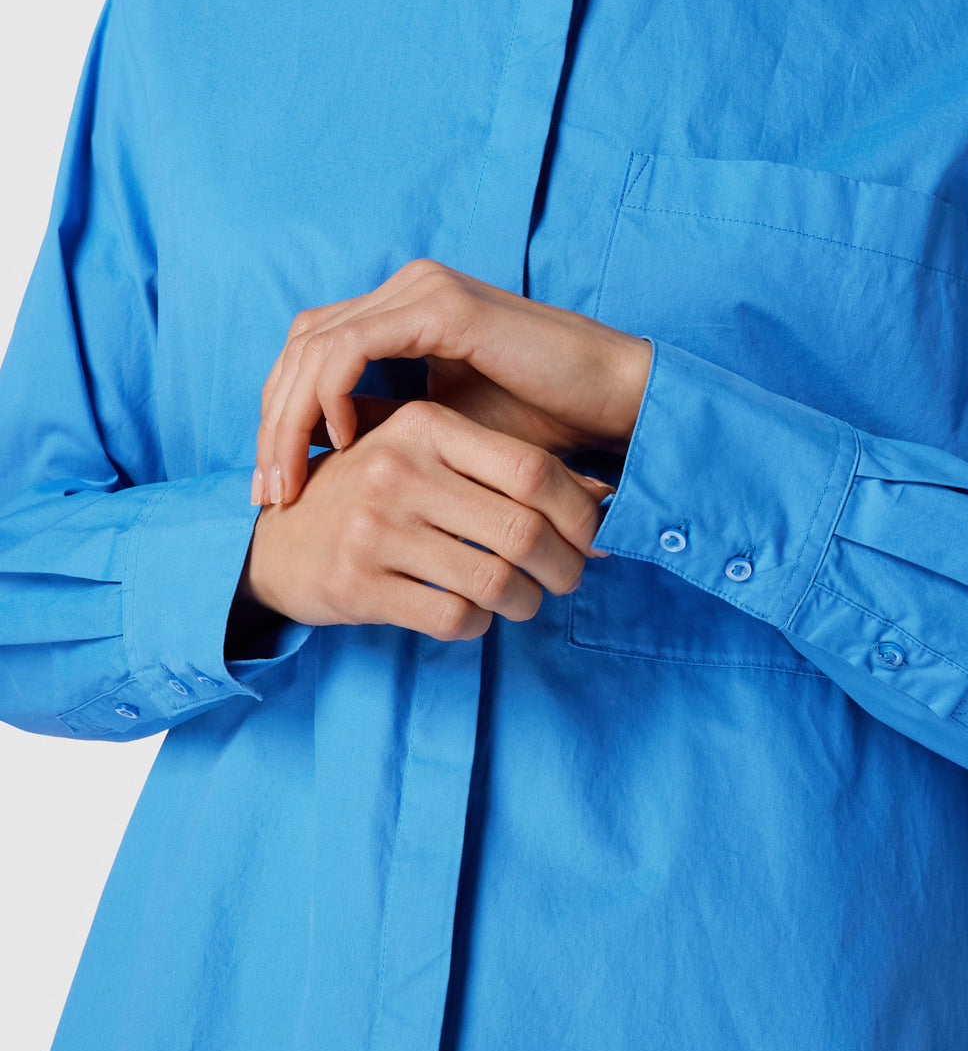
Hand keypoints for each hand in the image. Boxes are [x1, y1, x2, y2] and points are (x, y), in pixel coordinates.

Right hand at [236, 399, 616, 638]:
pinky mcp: (358, 584)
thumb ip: (508, 468)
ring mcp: (375, 528)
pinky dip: (478, 625)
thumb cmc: (376, 494)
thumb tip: (609, 499)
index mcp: (424, 425)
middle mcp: (398, 469)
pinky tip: (473, 615)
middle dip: (564, 566)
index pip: (532, 469)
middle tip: (569, 578)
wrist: (274, 541)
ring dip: (525, 602)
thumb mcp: (432, 458)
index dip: (580, 512)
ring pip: (494, 581)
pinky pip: (453, 617)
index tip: (594, 538)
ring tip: (523, 600)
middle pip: (522, 530)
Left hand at [251, 259, 651, 509]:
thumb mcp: (443, 431)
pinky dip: (331, 392)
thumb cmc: (540, 423)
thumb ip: (387, 424)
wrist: (610, 403)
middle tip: (266, 492)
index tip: (275, 485)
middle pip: (303, 345)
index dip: (281, 414)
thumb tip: (320, 454)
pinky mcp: (442, 307)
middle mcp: (406, 289)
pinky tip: (338, 439)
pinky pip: (354, 345)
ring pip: (316, 344)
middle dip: (273, 420)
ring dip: (289, 415)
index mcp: (404, 310)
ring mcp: (423, 291)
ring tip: (288, 479)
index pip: (313, 351)